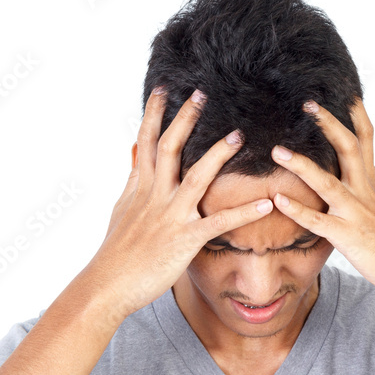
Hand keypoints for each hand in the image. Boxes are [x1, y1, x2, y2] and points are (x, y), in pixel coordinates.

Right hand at [87, 87, 273, 320]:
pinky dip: (245, 212)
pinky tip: (267, 203)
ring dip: (218, 154)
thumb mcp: (120, 211)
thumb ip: (132, 182)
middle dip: (185, 119)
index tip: (164, 89)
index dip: (155, 114)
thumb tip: (134, 155)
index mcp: (140, 188)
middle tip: (201, 93)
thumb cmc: (115, 253)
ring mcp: (171, 216)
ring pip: (196, 177)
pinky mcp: (186, 239)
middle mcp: (155, 196)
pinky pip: (220, 222)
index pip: (146, 142)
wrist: (107, 285)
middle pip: (170, 148)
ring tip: (238, 135)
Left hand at [268, 98, 374, 302]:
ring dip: (301, 165)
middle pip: (347, 148)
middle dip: (327, 124)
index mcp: (373, 181)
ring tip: (277, 151)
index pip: (365, 139)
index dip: (355, 114)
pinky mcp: (347, 236)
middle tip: (307, 103)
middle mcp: (365, 190)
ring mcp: (356, 212)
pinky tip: (278, 202)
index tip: (344, 92)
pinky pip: (318, 221)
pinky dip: (298, 211)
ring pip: (327, 182)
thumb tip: (371, 171)